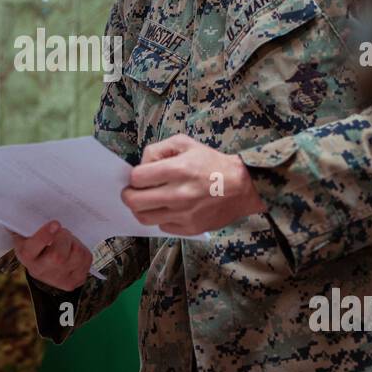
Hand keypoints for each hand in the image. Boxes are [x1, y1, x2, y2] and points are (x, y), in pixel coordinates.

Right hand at [11, 221, 92, 290]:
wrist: (43, 266)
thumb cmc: (36, 242)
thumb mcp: (27, 232)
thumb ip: (30, 222)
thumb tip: (33, 206)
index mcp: (26, 255)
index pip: (31, 249)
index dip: (44, 236)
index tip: (56, 224)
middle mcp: (40, 270)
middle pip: (58, 256)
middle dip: (65, 237)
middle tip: (62, 231)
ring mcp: (58, 279)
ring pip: (76, 254)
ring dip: (75, 242)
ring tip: (67, 242)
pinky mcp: (74, 281)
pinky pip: (86, 259)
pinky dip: (83, 250)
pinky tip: (73, 251)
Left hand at [121, 134, 265, 235]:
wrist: (243, 187)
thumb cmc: (212, 163)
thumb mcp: (186, 143)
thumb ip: (158, 149)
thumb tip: (142, 165)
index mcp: (177, 170)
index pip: (136, 178)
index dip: (134, 176)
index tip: (140, 176)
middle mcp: (178, 194)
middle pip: (134, 202)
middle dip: (129, 195)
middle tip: (133, 192)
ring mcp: (183, 214)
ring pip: (144, 218)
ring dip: (140, 209)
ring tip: (147, 202)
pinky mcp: (189, 228)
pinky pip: (162, 226)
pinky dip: (160, 218)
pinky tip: (167, 209)